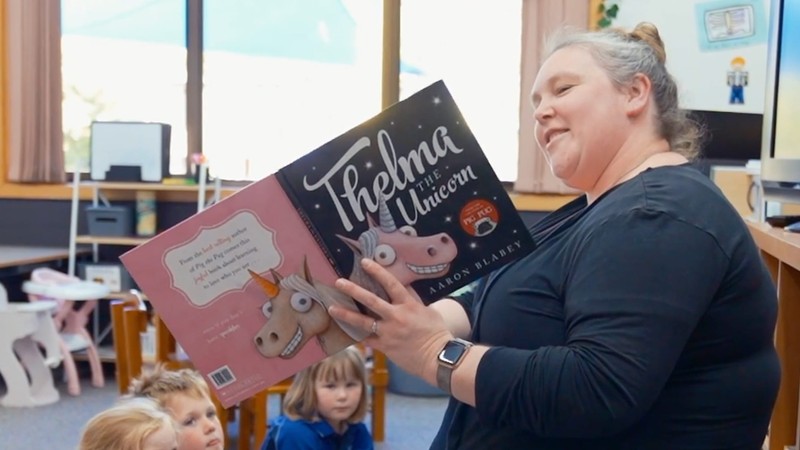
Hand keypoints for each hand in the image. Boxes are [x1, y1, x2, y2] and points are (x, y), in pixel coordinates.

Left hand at [329, 258, 452, 381]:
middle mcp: (396, 317)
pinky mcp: (385, 347)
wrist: (438, 357)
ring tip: (331, 308)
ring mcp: (389, 333)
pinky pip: (366, 340)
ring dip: (345, 314)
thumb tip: (402, 284)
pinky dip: (356, 336)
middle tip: (339, 282)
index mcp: (408, 305)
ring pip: (362, 322)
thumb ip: (412, 298)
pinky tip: (344, 331)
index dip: (377, 271)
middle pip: (371, 300)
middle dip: (353, 290)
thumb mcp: (427, 310)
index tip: (364, 262)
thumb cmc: (436, 332)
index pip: (391, 283)